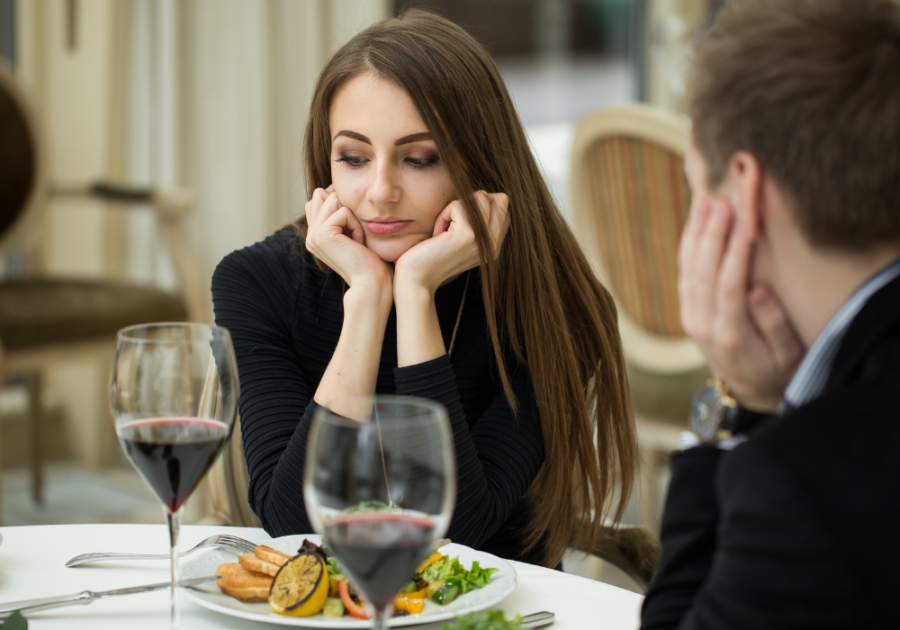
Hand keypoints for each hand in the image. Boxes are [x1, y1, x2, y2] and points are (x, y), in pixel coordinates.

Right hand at [305, 186, 392, 291]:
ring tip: (356, 239)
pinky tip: (358, 243)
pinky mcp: (322, 235)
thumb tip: (332, 188)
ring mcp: (313, 235)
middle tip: (354, 233)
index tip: (353, 226)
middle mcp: (310, 235)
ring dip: (352, 216)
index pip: (319, 198)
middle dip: (344, 206)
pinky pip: (343, 211)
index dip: (339, 203)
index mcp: (314, 234)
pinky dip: (356, 224)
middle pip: (322, 194)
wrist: (372, 282)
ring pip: (332, 199)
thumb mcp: (352, 231)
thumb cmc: (371, 259)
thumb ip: (339, 213)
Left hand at [393, 191, 509, 294]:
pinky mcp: (467, 236)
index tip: (460, 223)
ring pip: (480, 197)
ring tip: (445, 230)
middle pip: (499, 198)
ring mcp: (484, 240)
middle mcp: (494, 245)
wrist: (416, 279)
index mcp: (495, 245)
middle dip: (471, 203)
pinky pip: (458, 205)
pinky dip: (443, 215)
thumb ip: (476, 220)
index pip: (503, 206)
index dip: (480, 205)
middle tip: (453, 225)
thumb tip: (482, 194)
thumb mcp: (459, 237)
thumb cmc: (430, 255)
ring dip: (456, 208)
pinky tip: (437, 235)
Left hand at [679, 198, 804, 411]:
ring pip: (689, 270)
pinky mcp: (687, 310)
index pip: (729, 287)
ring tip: (705, 203)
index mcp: (731, 335)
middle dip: (712, 235)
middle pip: (703, 273)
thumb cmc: (776, 369)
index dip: (735, 254)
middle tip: (722, 203)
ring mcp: (692, 317)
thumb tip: (758, 291)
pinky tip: (695, 221)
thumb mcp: (788, 356)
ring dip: (696, 234)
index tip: (745, 222)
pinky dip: (688, 245)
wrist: (747, 390)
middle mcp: (704, 324)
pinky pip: (684, 273)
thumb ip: (774, 326)